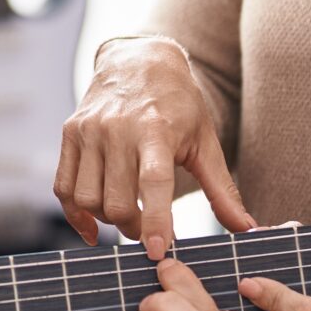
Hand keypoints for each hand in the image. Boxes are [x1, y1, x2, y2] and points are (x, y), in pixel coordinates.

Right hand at [54, 35, 255, 258]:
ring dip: (106, 221)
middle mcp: (117, 129)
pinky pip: (63, 187)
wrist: (138, 60)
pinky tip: (93, 226)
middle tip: (148, 232)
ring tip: (125, 218)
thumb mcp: (205, 140)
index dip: (156, 219)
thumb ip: (221, 189)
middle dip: (133, 228)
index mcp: (156, 129)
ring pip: (87, 199)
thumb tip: (247, 230)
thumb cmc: (178, 104)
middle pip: (116, 200)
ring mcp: (89, 131)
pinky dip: (75, 215)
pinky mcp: (70, 133)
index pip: (153, 182)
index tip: (158, 251)